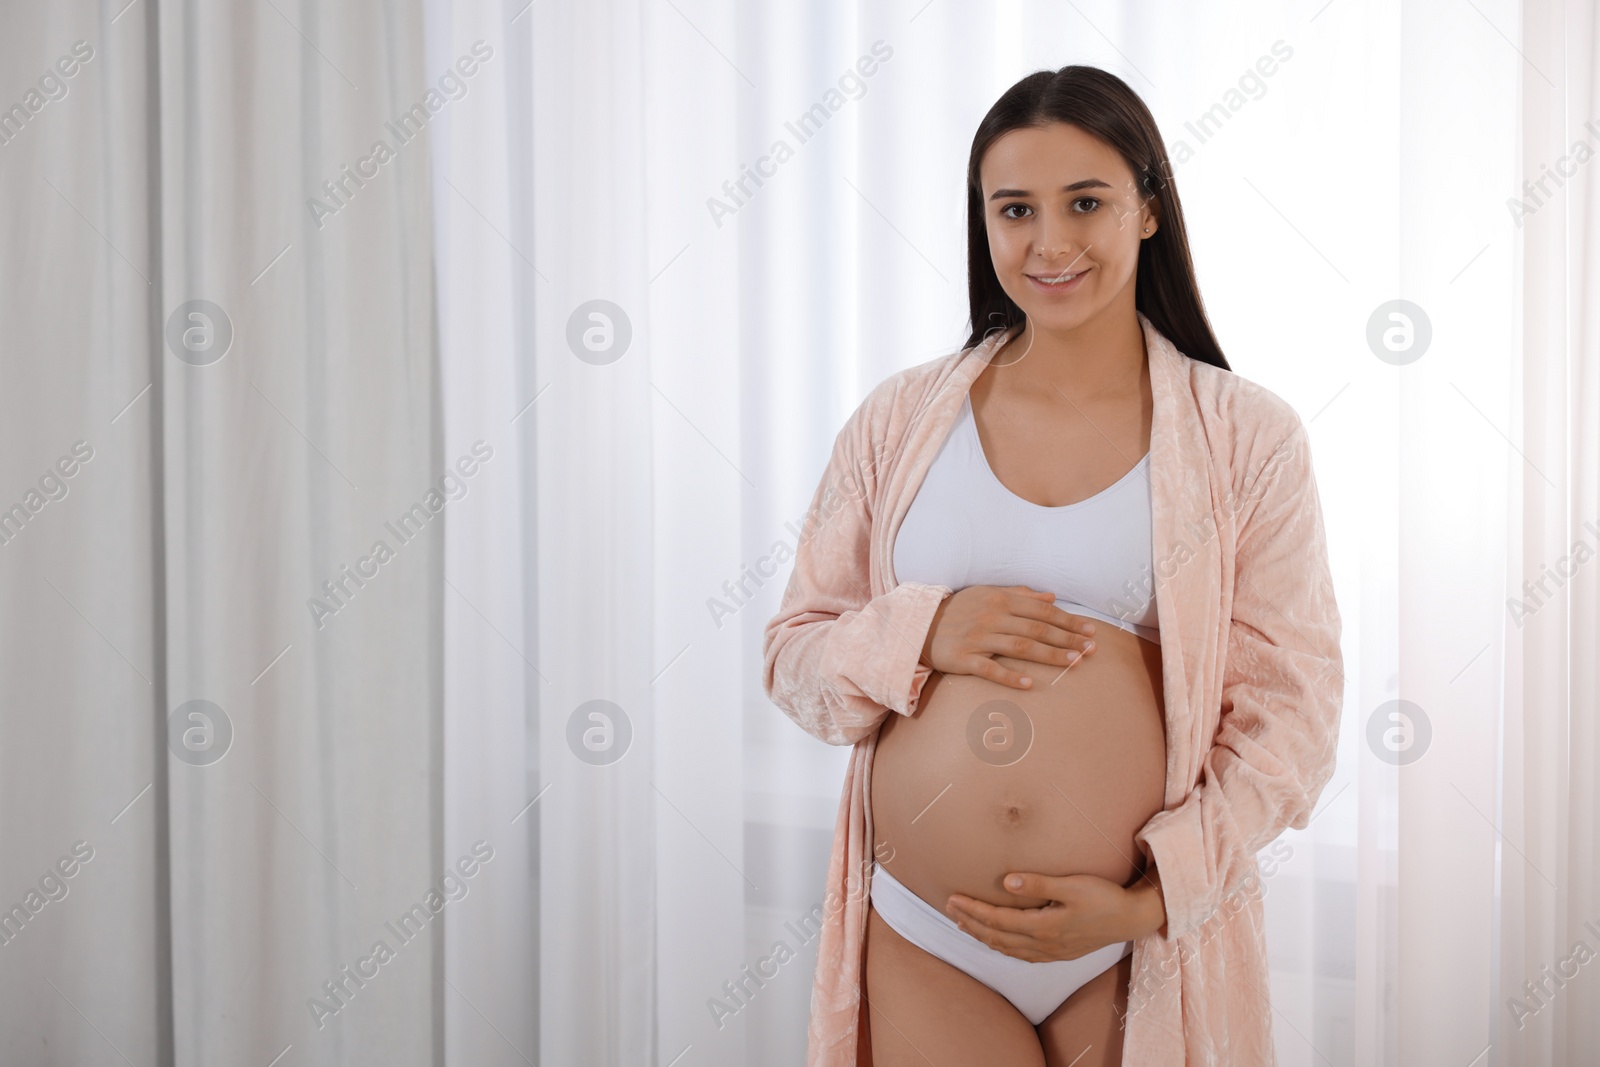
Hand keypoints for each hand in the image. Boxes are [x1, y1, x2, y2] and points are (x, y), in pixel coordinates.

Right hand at [919, 585, 1096, 689]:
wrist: (919, 625)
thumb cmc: (958, 610)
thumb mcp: (987, 594)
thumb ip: (1019, 594)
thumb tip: (1051, 597)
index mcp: (1000, 600)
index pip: (1042, 611)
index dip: (1068, 621)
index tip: (1090, 631)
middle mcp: (991, 617)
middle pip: (1037, 629)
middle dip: (1067, 639)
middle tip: (1092, 649)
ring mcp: (978, 638)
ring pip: (1020, 647)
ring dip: (1050, 655)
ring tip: (1073, 663)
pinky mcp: (964, 658)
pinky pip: (990, 669)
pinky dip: (1010, 677)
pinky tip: (1030, 684)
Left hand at [944, 869, 1166, 961]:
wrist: (1131, 919)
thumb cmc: (1104, 897)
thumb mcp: (1072, 885)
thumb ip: (1038, 884)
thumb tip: (1006, 882)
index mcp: (1044, 927)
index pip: (998, 920)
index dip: (973, 910)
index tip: (953, 898)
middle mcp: (1044, 944)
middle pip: (997, 937)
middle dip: (971, 922)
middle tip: (950, 909)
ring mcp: (1051, 952)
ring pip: (1007, 949)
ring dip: (983, 936)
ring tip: (964, 924)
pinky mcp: (1059, 953)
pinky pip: (1021, 955)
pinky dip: (1002, 947)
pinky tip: (997, 941)